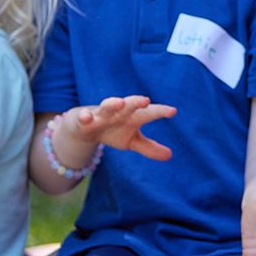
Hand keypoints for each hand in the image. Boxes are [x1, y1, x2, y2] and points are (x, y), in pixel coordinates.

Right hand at [63, 95, 177, 160]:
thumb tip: (170, 155)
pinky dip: (85, 116)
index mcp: (132, 117)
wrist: (84, 127)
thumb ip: (149, 148)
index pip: (148, 113)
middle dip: (136, 102)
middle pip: (128, 105)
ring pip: (106, 107)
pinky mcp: (83, 120)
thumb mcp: (131, 141)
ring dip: (112, 104)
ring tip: (120, 103)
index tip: (172, 111)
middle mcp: (118, 113)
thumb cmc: (113, 131)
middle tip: (146, 100)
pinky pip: (83, 117)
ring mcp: (100, 115)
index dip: (160, 111)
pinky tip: (86, 117)